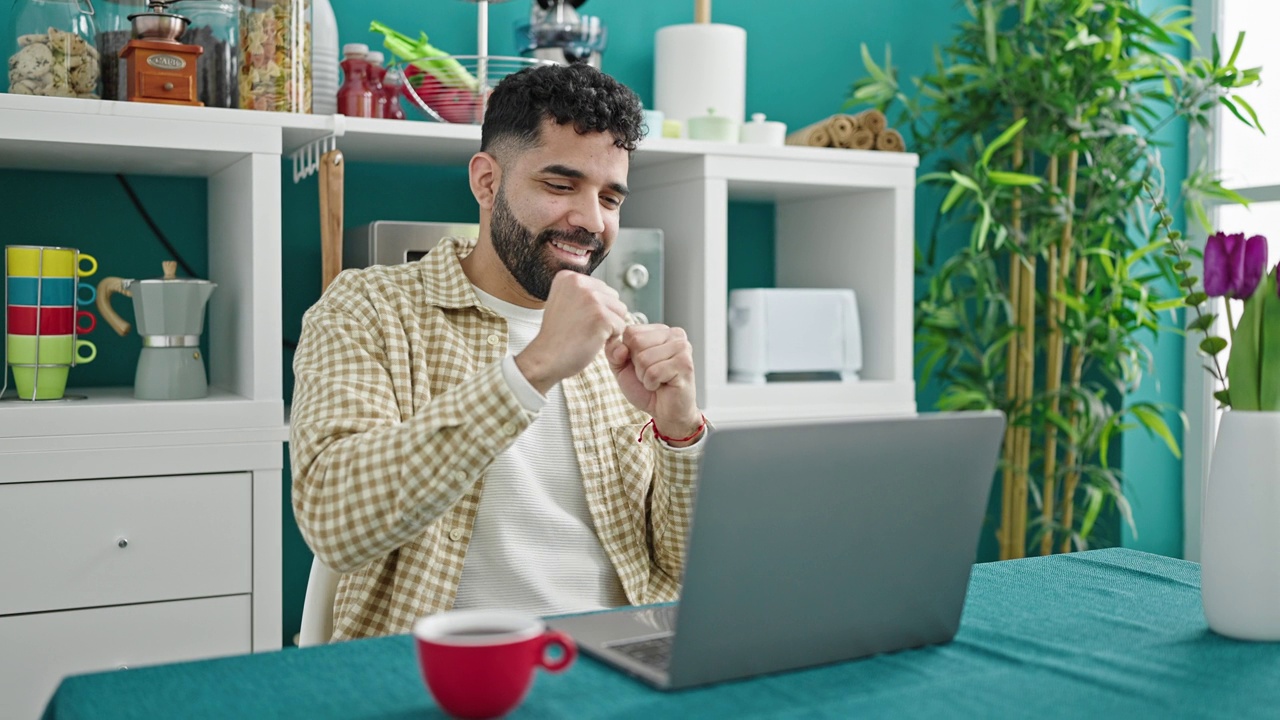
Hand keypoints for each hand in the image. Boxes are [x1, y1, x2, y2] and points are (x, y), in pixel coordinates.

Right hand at [516, 271, 629, 393]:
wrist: (546, 358)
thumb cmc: (557, 336)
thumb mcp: (563, 301)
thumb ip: (581, 292)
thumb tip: (606, 292)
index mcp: (569, 277)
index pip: (602, 288)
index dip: (595, 308)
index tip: (575, 319)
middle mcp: (580, 283)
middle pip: (614, 297)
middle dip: (605, 315)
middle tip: (583, 328)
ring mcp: (591, 299)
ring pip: (620, 311)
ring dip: (609, 326)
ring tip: (587, 333)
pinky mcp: (601, 316)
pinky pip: (621, 326)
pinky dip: (610, 338)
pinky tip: (592, 340)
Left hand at [608, 324, 701, 441]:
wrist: (666, 412)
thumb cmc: (646, 387)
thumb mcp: (621, 367)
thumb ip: (613, 351)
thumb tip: (621, 348)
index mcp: (660, 330)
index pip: (630, 331)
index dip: (628, 352)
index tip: (641, 364)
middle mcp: (675, 334)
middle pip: (636, 342)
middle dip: (636, 364)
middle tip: (650, 373)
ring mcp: (682, 348)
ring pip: (644, 358)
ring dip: (644, 376)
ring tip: (657, 380)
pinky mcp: (685, 364)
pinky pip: (653, 372)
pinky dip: (651, 384)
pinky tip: (662, 385)